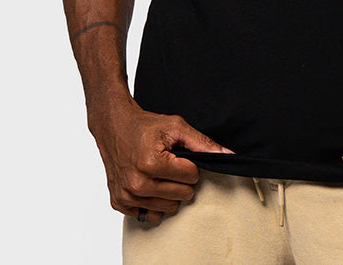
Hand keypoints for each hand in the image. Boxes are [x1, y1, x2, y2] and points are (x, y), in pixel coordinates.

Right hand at [90, 99, 234, 223]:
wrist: (114, 127)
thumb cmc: (145, 126)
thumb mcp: (176, 127)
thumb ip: (203, 143)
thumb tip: (228, 156)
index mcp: (151, 163)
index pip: (191, 177)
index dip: (190, 165)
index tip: (179, 156)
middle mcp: (137, 183)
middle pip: (182, 195)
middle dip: (182, 180)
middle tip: (170, 164)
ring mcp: (127, 196)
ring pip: (168, 209)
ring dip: (169, 193)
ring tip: (159, 174)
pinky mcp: (119, 203)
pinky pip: (149, 216)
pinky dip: (153, 203)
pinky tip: (148, 185)